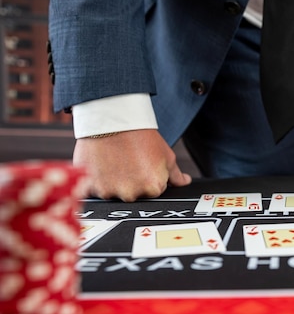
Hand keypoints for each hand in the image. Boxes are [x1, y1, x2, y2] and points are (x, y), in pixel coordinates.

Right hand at [73, 129, 191, 201]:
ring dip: (111, 182)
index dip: (147, 177)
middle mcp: (132, 194)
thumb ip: (176, 174)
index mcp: (153, 187)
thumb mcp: (165, 153)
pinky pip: (92, 191)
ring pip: (112, 193)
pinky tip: (100, 165)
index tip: (141, 165)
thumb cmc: (140, 134)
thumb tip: (184, 182)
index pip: (152, 191)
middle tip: (127, 162)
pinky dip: (94, 181)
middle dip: (130, 181)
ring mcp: (110, 192)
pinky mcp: (90, 187)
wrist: (112, 119)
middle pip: (132, 194)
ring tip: (113, 161)